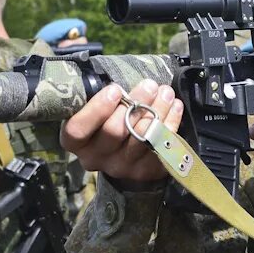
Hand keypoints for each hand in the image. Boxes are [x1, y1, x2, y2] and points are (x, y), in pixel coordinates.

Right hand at [60, 80, 183, 183]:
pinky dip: (171, 124)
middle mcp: (96, 158)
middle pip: (114, 131)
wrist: (124, 154)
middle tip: (149, 85)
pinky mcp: (145, 171)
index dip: (96, 109)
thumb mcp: (97, 110)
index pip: (78, 130)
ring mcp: (122, 167)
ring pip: (141, 138)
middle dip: (134, 104)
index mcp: (79, 143)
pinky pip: (161, 147)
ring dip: (157, 111)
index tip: (115, 89)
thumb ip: (103, 100)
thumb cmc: (108, 120)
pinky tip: (175, 107)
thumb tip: (119, 81)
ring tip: (165, 92)